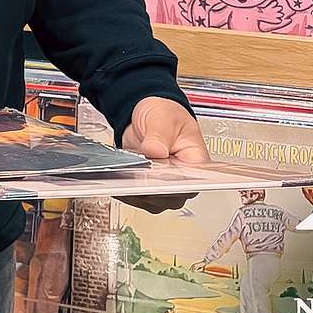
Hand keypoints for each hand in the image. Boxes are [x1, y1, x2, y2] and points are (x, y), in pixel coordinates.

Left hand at [120, 96, 208, 213]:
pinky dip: (125, 189)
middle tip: (132, 178)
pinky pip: (136, 195)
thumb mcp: (163, 119)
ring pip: (151, 200)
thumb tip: (155, 151)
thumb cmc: (165, 114)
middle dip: (148, 189)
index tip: (154, 179)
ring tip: (120, 178)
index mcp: (196, 164)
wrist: (149, 112)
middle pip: (168, 197)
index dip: (170, 186)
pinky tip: (116, 180)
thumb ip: (159, 136)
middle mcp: (183, 179)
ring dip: (134, 191)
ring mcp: (164, 185)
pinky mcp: (147, 185)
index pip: (187, 184)